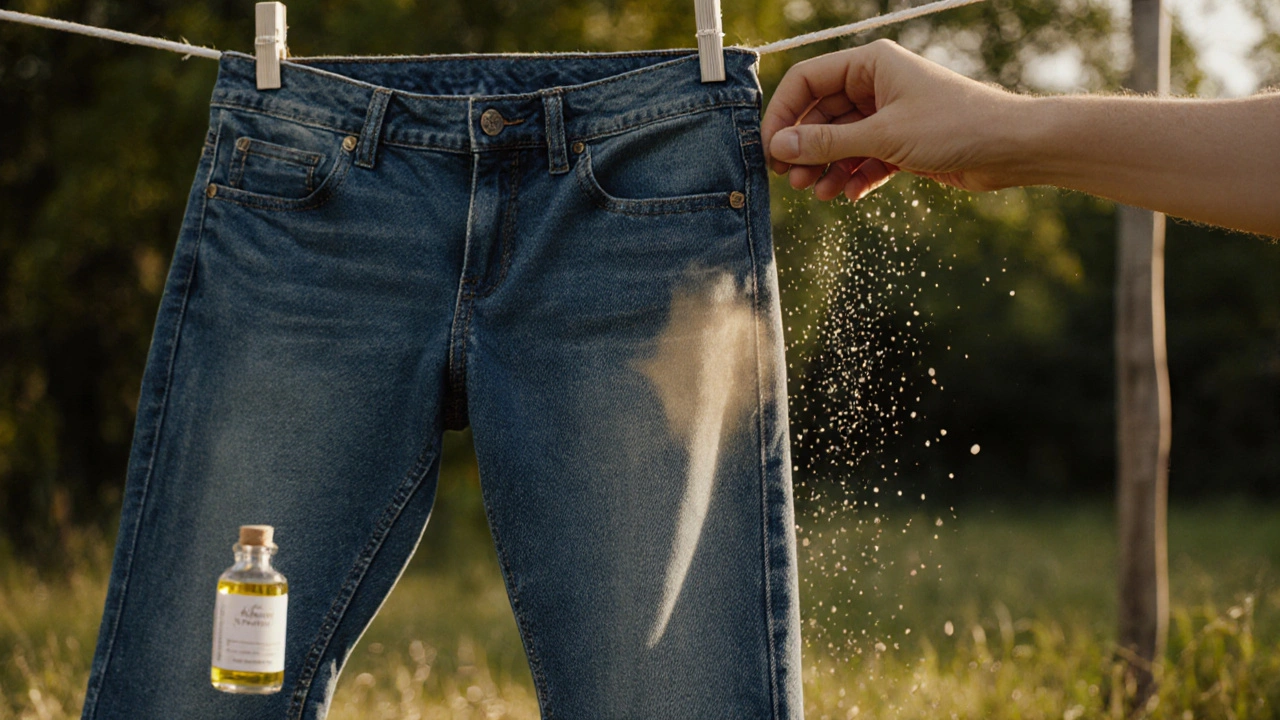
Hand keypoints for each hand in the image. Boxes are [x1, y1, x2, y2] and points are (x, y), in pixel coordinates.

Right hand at [761, 39, 1021, 200]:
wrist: (1010, 148)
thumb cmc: (955, 126)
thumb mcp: (883, 136)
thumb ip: (828, 142)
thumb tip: (781, 145)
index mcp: (870, 65)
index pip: (807, 81)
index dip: (783, 113)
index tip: (771, 148)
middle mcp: (876, 85)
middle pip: (819, 114)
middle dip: (804, 148)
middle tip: (792, 180)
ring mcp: (888, 115)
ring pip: (839, 141)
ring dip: (825, 167)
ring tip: (818, 192)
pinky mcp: (901, 143)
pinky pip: (862, 158)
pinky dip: (852, 176)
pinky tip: (848, 195)